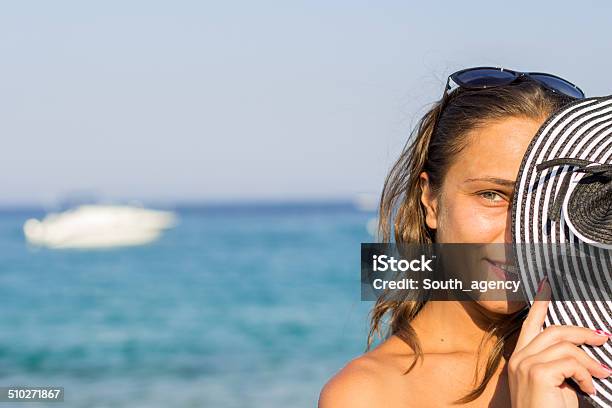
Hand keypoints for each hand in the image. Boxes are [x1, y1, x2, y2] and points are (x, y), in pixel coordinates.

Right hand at [508, 277, 611, 406]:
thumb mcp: (555, 383)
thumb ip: (560, 364)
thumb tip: (584, 349)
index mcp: (520, 358)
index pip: (530, 324)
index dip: (539, 304)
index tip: (547, 286)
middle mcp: (519, 358)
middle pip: (553, 330)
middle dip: (581, 332)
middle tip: (602, 339)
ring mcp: (525, 364)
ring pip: (565, 345)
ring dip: (590, 360)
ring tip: (602, 375)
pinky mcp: (537, 373)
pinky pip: (570, 362)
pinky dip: (586, 375)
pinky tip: (589, 388)